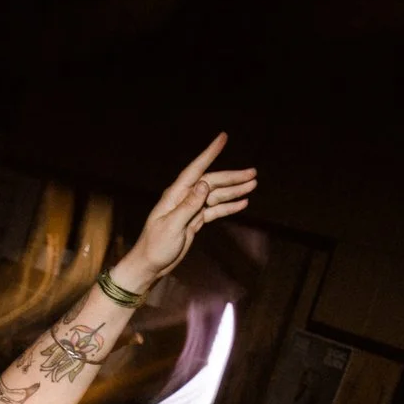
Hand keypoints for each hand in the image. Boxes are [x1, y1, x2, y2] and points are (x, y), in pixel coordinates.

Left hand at [113, 134, 258, 289]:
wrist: (150, 265)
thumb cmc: (156, 246)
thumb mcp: (172, 226)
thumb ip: (188, 205)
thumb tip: (204, 184)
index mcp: (175, 195)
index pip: (196, 169)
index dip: (210, 153)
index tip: (223, 138)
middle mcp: (184, 197)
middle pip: (212, 182)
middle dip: (233, 177)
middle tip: (253, 173)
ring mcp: (191, 209)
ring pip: (216, 195)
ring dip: (234, 190)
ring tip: (253, 185)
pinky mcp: (195, 221)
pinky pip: (215, 210)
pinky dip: (229, 207)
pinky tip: (243, 203)